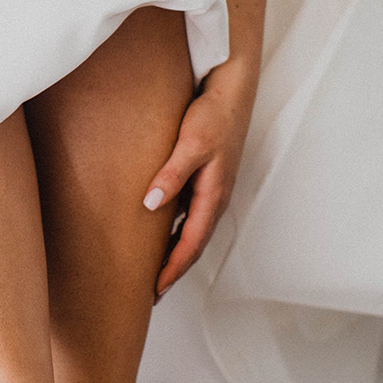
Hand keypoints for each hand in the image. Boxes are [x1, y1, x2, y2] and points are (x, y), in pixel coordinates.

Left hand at [143, 55, 256, 298]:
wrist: (232, 90)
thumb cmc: (214, 115)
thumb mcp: (191, 144)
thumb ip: (172, 175)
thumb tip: (150, 206)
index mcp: (213, 196)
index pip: (191, 244)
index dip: (173, 269)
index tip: (155, 290)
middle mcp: (215, 198)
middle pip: (194, 244)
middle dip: (175, 270)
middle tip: (152, 292)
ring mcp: (213, 188)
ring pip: (193, 231)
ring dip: (176, 252)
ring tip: (155, 269)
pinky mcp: (207, 177)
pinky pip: (191, 214)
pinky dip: (177, 230)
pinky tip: (161, 230)